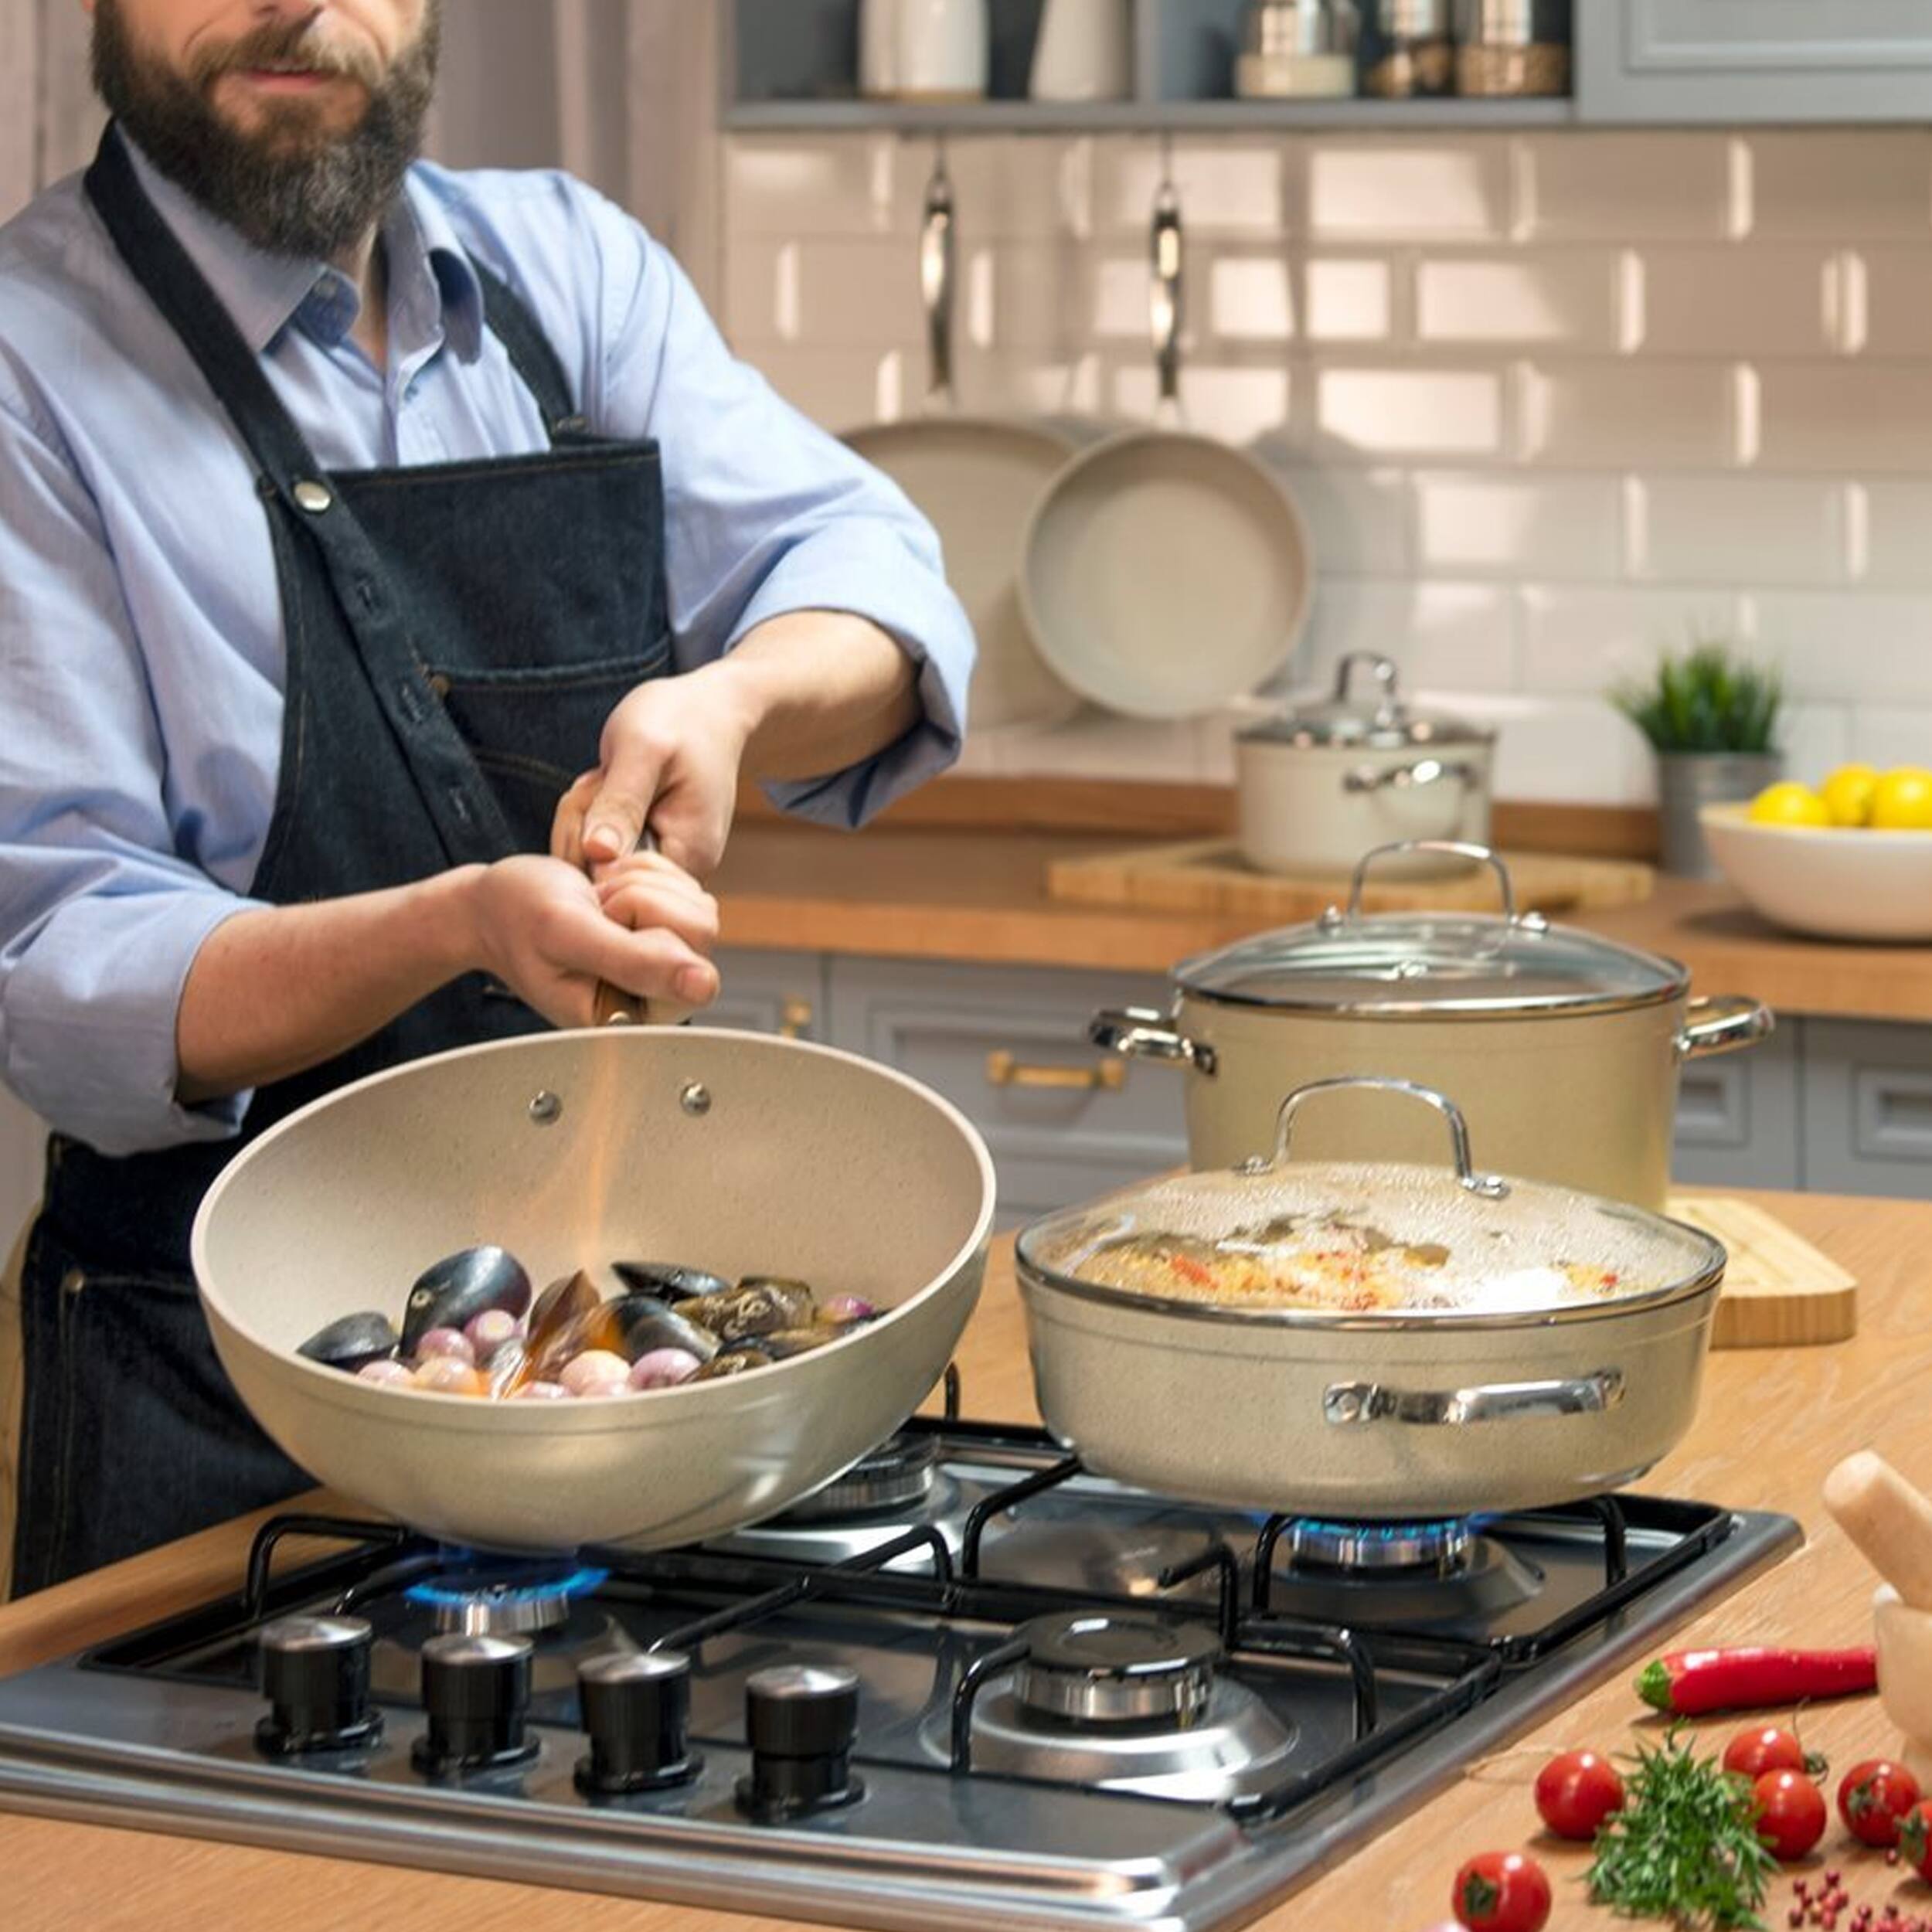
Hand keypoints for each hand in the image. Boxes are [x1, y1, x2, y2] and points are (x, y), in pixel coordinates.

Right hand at [464, 852, 718, 1028]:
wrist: (492, 906)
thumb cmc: (516, 920)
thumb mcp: (568, 933)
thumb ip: (634, 962)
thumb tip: (704, 985)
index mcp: (633, 1017)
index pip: (687, 959)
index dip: (641, 921)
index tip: (596, 924)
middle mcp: (656, 997)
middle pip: (701, 927)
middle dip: (642, 899)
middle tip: (595, 911)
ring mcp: (664, 965)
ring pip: (698, 904)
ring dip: (642, 885)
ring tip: (598, 906)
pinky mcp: (666, 933)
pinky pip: (688, 887)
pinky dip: (646, 875)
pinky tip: (608, 896)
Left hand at [552, 662, 756, 883]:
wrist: (709, 708)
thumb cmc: (680, 720)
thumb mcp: (643, 749)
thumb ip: (621, 803)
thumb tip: (597, 854)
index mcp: (687, 856)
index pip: (609, 880)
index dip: (585, 838)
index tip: (603, 788)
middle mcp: (678, 871)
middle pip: (594, 874)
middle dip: (581, 821)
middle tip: (605, 776)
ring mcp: (660, 862)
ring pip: (588, 860)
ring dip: (583, 812)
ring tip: (611, 776)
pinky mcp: (645, 850)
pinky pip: (596, 847)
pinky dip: (591, 813)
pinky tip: (610, 785)